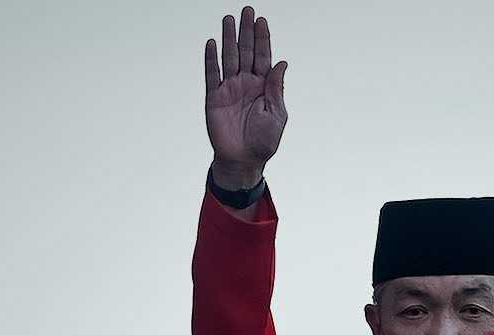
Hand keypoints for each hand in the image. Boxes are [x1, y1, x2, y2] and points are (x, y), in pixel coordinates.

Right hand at [204, 6, 286, 187]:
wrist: (243, 161)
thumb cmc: (264, 141)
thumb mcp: (277, 114)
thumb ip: (276, 88)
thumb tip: (282, 62)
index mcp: (263, 87)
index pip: (263, 57)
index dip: (263, 38)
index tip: (261, 20)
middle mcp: (246, 84)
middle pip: (246, 51)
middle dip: (246, 31)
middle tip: (246, 10)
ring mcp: (230, 89)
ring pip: (229, 58)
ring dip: (228, 39)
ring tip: (228, 19)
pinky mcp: (214, 98)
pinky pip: (212, 74)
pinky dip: (211, 59)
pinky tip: (212, 43)